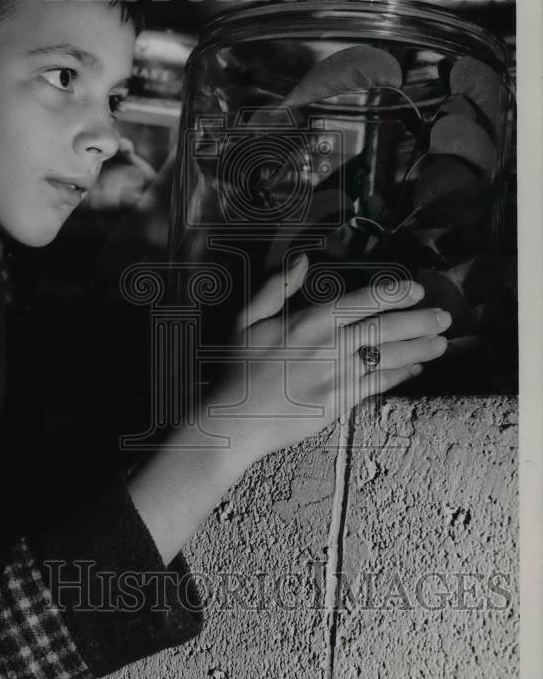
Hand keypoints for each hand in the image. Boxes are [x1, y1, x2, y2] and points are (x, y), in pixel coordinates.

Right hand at [204, 253, 451, 467]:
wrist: (235, 419)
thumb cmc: (239, 368)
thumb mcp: (245, 320)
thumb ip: (275, 288)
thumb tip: (303, 260)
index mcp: (307, 322)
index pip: (360, 301)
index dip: (392, 294)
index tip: (416, 289)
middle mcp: (327, 346)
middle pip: (383, 329)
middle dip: (418, 321)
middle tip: (443, 316)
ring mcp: (335, 375)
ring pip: (386, 356)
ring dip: (419, 348)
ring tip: (441, 342)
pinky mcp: (339, 402)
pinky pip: (377, 384)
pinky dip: (399, 375)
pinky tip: (416, 369)